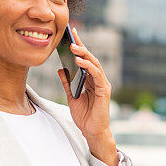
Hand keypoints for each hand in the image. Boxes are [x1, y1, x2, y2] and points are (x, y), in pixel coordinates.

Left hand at [57, 28, 117, 165]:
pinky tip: (79, 62)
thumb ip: (67, 82)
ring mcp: (103, 84)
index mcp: (91, 80)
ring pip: (94, 64)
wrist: (91, 132)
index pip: (85, 60)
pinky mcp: (104, 90)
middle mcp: (98, 79)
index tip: (72, 34)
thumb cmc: (84, 116)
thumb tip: (60, 68)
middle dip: (81, 46)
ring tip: (73, 47)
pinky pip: (96, 75)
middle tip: (72, 36)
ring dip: (83, 54)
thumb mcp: (71, 96)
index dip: (79, 46)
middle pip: (90, 59)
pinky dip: (88, 67)